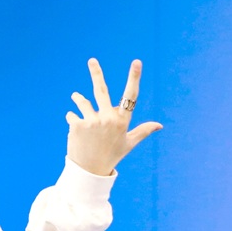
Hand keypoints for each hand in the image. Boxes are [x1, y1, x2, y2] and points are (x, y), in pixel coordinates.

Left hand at [66, 58, 162, 175]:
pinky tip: (73, 126)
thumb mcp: (128, 144)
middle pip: (101, 91)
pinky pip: (71, 114)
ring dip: (77, 98)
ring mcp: (92, 121)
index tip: (136, 62)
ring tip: (75, 96)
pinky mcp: (77, 125)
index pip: (130, 96)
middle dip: (96, 73)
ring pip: (82, 101)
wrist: (89, 171)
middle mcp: (108, 118)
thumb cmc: (111, 156)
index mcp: (122, 121)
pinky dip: (71, 118)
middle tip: (92, 60)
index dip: (133, 78)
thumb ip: (143, 131)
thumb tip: (159, 125)